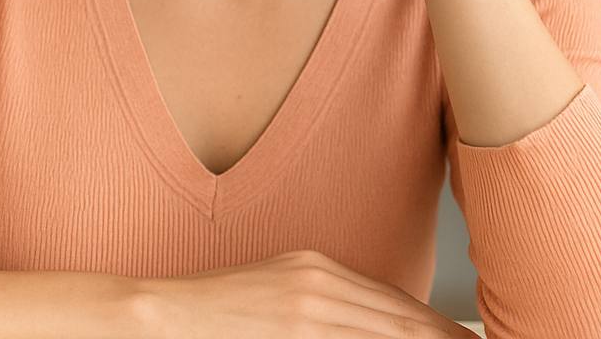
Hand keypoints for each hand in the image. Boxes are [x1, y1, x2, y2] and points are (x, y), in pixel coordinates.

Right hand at [139, 247, 480, 337]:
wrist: (159, 314)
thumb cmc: (217, 313)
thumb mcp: (279, 296)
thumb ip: (326, 309)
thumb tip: (375, 328)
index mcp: (319, 268)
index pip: (398, 306)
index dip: (440, 330)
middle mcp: (320, 280)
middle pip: (403, 320)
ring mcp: (307, 305)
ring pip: (386, 332)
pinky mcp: (293, 325)